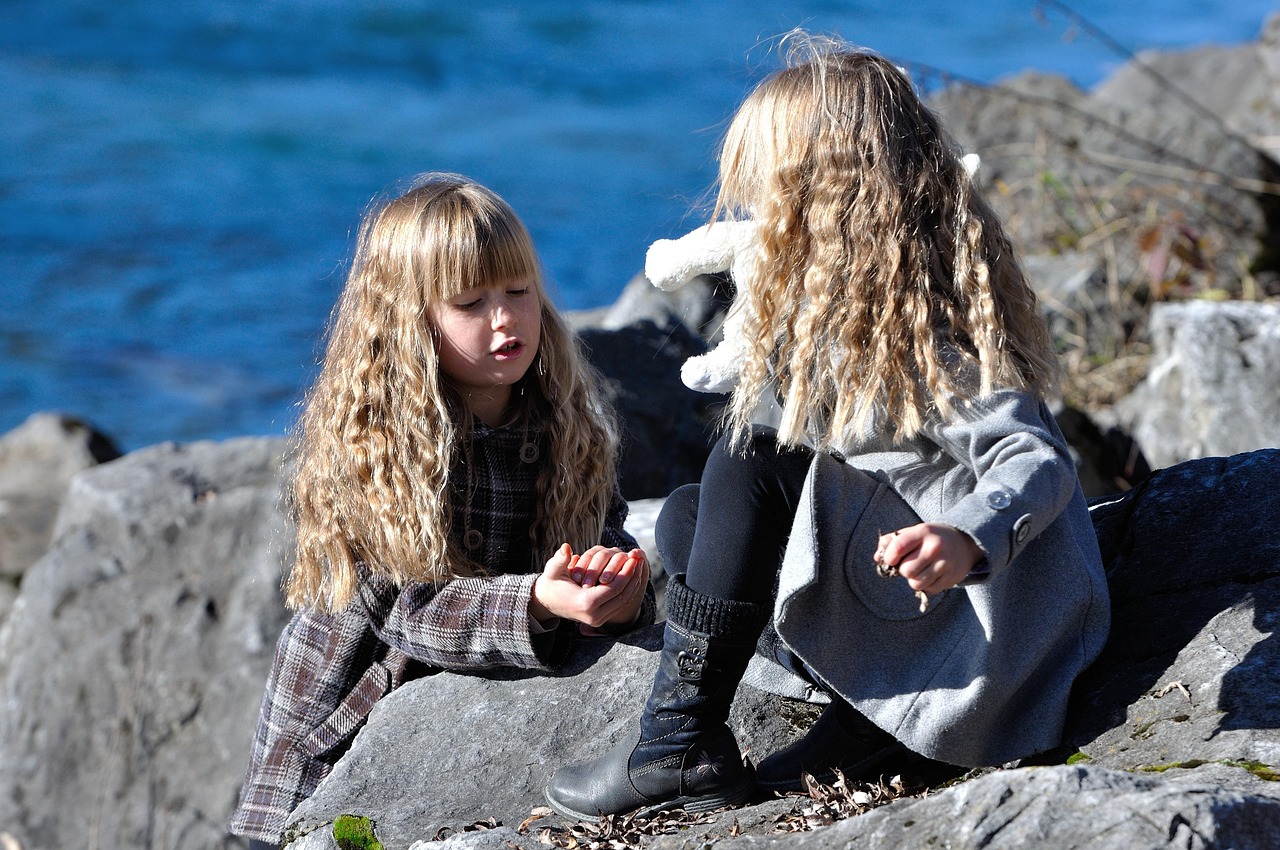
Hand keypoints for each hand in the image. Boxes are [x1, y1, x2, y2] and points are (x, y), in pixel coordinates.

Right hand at [530, 544, 649, 629]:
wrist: (546, 602)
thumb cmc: (551, 582)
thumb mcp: (553, 570)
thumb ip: (560, 559)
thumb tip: (565, 547)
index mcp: (585, 603)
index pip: (614, 588)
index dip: (626, 572)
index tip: (633, 558)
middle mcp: (594, 615)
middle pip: (623, 596)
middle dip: (633, 577)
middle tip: (639, 560)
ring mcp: (598, 620)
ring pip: (623, 601)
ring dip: (633, 584)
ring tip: (638, 566)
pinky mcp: (600, 620)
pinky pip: (619, 605)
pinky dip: (627, 591)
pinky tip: (631, 576)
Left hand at [875, 523, 982, 598]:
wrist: (965, 542)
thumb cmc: (932, 537)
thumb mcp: (914, 532)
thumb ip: (893, 541)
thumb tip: (877, 557)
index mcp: (923, 532)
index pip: (898, 547)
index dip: (889, 557)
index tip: (891, 560)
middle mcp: (935, 547)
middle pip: (906, 570)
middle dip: (903, 570)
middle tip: (910, 564)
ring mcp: (945, 563)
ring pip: (916, 583)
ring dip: (914, 580)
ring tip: (920, 570)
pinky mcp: (951, 577)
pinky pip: (928, 589)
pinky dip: (926, 585)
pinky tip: (931, 575)